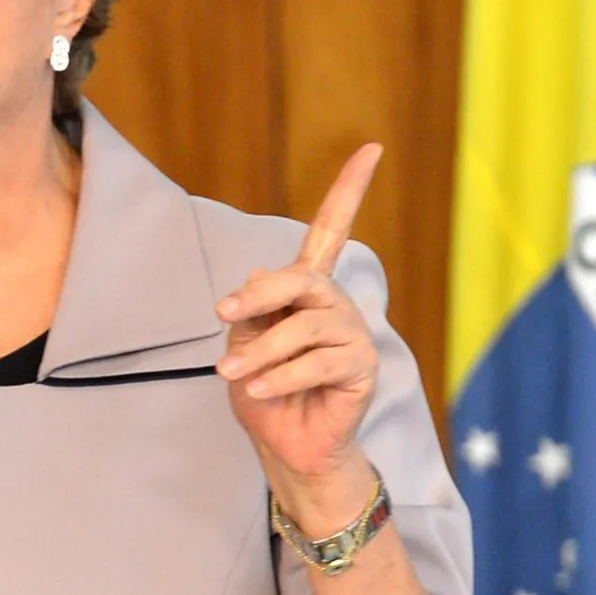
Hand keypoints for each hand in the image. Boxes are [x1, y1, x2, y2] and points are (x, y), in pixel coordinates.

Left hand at [215, 143, 384, 529]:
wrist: (286, 445)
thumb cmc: (264, 389)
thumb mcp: (245, 343)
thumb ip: (252, 308)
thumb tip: (257, 269)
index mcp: (309, 289)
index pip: (333, 230)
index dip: (350, 190)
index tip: (371, 149)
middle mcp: (337, 304)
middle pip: (302, 278)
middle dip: (259, 296)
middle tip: (223, 316)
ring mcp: (353, 334)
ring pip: (302, 329)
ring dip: (259, 354)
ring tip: (233, 377)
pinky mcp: (361, 368)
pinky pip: (315, 364)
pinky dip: (279, 378)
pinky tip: (260, 391)